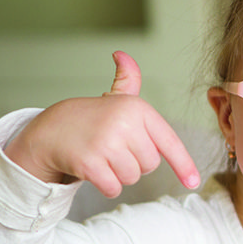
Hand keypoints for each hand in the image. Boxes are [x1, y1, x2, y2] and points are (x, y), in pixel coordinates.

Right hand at [4, 51, 199, 197]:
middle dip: (135, 164)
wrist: (49, 130)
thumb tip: (123, 55)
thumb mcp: (114, 98)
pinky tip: (94, 170)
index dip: (184, 164)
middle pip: (150, 165)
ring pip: (132, 178)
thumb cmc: (91, 118)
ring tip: (103, 156)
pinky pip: (113, 188)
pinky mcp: (90, 163)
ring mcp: (106, 143)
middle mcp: (125, 123)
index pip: (169, 141)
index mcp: (137, 109)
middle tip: (115, 149)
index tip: (193, 183)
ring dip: (119, 175)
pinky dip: (106, 186)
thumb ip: (127, 80)